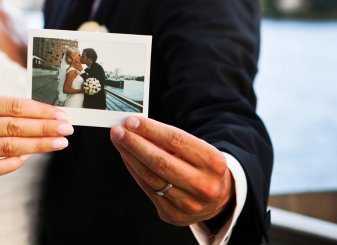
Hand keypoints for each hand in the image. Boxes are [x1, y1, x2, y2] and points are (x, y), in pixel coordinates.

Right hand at [0, 93, 72, 177]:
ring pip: (9, 147)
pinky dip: (15, 163)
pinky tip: (30, 155)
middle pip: (14, 127)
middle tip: (67, 130)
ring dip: (38, 145)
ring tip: (59, 143)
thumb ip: (14, 108)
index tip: (62, 115)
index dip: (41, 111)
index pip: (15, 106)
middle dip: (44, 129)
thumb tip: (51, 117)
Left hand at [110, 116, 233, 225]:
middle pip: (160, 161)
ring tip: (119, 141)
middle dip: (135, 144)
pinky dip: (134, 171)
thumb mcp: (198, 149)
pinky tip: (127, 157)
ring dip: (130, 156)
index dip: (151, 130)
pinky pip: (148, 189)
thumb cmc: (202, 166)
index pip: (176, 140)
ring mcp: (189, 204)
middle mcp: (204, 186)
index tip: (132, 121)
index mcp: (214, 162)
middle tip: (118, 131)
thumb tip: (136, 127)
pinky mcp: (174, 215)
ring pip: (151, 177)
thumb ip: (170, 140)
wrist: (218, 197)